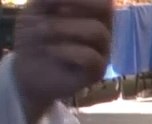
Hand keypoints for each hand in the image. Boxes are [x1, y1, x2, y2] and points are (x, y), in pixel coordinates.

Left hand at [12, 0, 113, 122]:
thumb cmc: (34, 37)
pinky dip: (66, 51)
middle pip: (106, 8)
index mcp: (90, 12)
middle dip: (79, 3)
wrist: (26, 70)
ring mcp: (102, 50)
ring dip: (64, 28)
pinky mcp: (97, 71)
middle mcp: (101, 29)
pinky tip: (50, 50)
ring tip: (41, 31)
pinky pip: (90, 57)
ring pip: (98, 32)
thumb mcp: (36, 9)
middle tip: (55, 10)